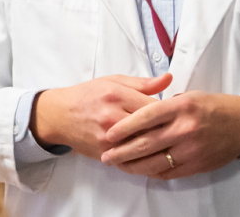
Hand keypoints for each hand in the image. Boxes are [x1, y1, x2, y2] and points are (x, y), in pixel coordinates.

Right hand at [32, 74, 170, 160]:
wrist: (60, 116)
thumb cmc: (88, 95)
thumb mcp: (113, 81)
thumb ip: (143, 83)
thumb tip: (169, 78)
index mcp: (116, 95)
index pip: (154, 107)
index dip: (169, 112)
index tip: (177, 114)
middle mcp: (112, 118)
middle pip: (151, 128)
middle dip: (167, 131)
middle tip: (179, 132)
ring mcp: (108, 139)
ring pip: (143, 147)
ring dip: (159, 147)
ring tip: (171, 144)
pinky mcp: (104, 154)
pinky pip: (131, 160)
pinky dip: (144, 160)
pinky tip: (154, 157)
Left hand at [98, 91, 239, 179]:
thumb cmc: (213, 107)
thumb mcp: (189, 96)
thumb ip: (164, 105)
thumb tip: (138, 112)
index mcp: (181, 107)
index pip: (145, 117)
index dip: (125, 127)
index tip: (110, 134)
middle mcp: (185, 128)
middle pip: (145, 143)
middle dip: (121, 151)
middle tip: (107, 155)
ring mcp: (190, 149)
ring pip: (154, 162)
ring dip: (132, 166)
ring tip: (119, 165)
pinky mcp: (196, 165)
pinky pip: (168, 172)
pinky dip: (151, 172)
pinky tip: (140, 170)